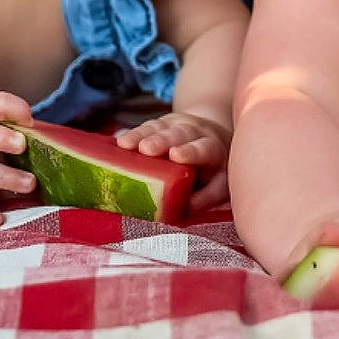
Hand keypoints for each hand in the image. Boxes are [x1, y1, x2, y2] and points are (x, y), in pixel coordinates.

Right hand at [118, 112, 232, 209]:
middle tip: (146, 149)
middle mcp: (194, 132)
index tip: (175, 155)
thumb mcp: (219, 184)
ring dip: (141, 136)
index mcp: (212, 148)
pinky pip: (145, 127)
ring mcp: (175, 125)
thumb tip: (180, 214)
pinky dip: (132, 134)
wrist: (213, 136)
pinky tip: (119, 139)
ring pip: (158, 128)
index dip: (189, 152)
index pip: (202, 149)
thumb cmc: (215, 170)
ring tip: (124, 144)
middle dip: (160, 141)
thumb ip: (203, 198)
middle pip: (177, 134)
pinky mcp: (160, 124)